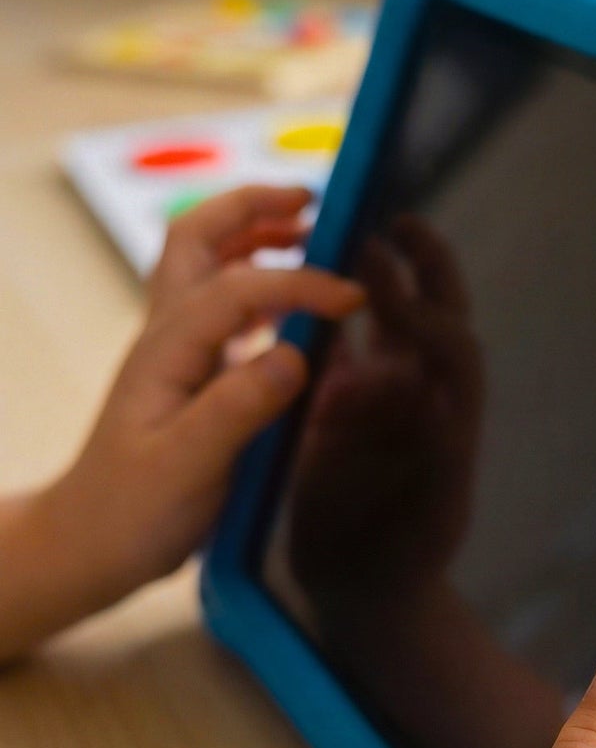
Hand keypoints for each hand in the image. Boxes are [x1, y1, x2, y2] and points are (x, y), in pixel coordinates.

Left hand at [0, 187, 362, 663]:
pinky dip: (261, 283)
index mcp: (168, 349)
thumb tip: (295, 353)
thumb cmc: (132, 512)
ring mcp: (176, 351)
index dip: (301, 282)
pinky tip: (296, 305)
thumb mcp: (187, 466)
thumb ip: (238, 408)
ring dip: (255, 235)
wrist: (88, 545)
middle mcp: (168, 336)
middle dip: (253, 208)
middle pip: (198, 239)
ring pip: (207, 264)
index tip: (355, 300)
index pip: (240, 287)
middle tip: (313, 203)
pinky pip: (224, 306)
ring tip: (310, 234)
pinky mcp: (190, 373)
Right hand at [287, 214, 483, 602]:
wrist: (370, 593)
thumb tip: (416, 391)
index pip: (453, 348)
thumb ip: (425, 455)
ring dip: (384, 276)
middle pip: (440, 317)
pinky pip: (347, 349)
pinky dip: (333, 315)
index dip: (424, 310)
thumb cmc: (399, 561)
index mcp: (449, 418)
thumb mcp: (420, 515)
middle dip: (428, 267)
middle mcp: (425, 400)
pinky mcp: (348, 411)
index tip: (382, 280)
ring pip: (396, 324)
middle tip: (395, 221)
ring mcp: (388, 402)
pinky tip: (306, 286)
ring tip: (351, 233)